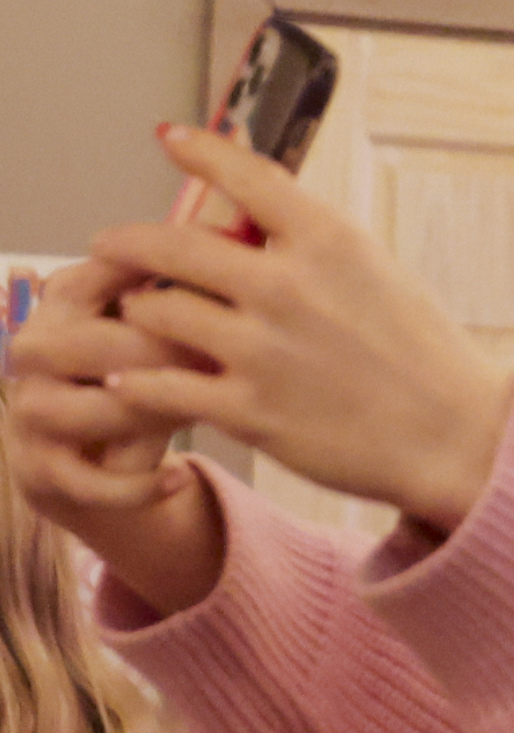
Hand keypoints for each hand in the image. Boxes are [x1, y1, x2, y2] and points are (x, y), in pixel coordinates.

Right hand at [4, 258, 224, 613]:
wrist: (110, 461)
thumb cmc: (157, 377)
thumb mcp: (174, 330)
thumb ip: (199, 295)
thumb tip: (262, 249)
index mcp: (68, 298)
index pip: (101, 270)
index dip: (163, 278)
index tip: (226, 288)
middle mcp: (38, 348)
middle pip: (86, 342)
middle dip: (157, 350)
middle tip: (219, 357)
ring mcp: (33, 411)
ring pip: (83, 408)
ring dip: (146, 412)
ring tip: (198, 410)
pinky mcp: (42, 471)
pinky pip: (88, 481)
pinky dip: (138, 484)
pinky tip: (181, 477)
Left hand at [82, 125, 513, 532]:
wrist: (459, 439)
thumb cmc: (427, 358)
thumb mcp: (382, 275)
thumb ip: (317, 246)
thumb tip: (260, 216)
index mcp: (330, 243)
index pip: (244, 175)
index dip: (198, 149)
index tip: (170, 137)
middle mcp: (287, 288)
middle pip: (170, 245)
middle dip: (127, 243)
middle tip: (108, 247)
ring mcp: (263, 351)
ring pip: (156, 312)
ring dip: (139, 313)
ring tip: (138, 320)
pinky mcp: (249, 411)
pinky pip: (160, 387)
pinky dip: (139, 382)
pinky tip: (131, 381)